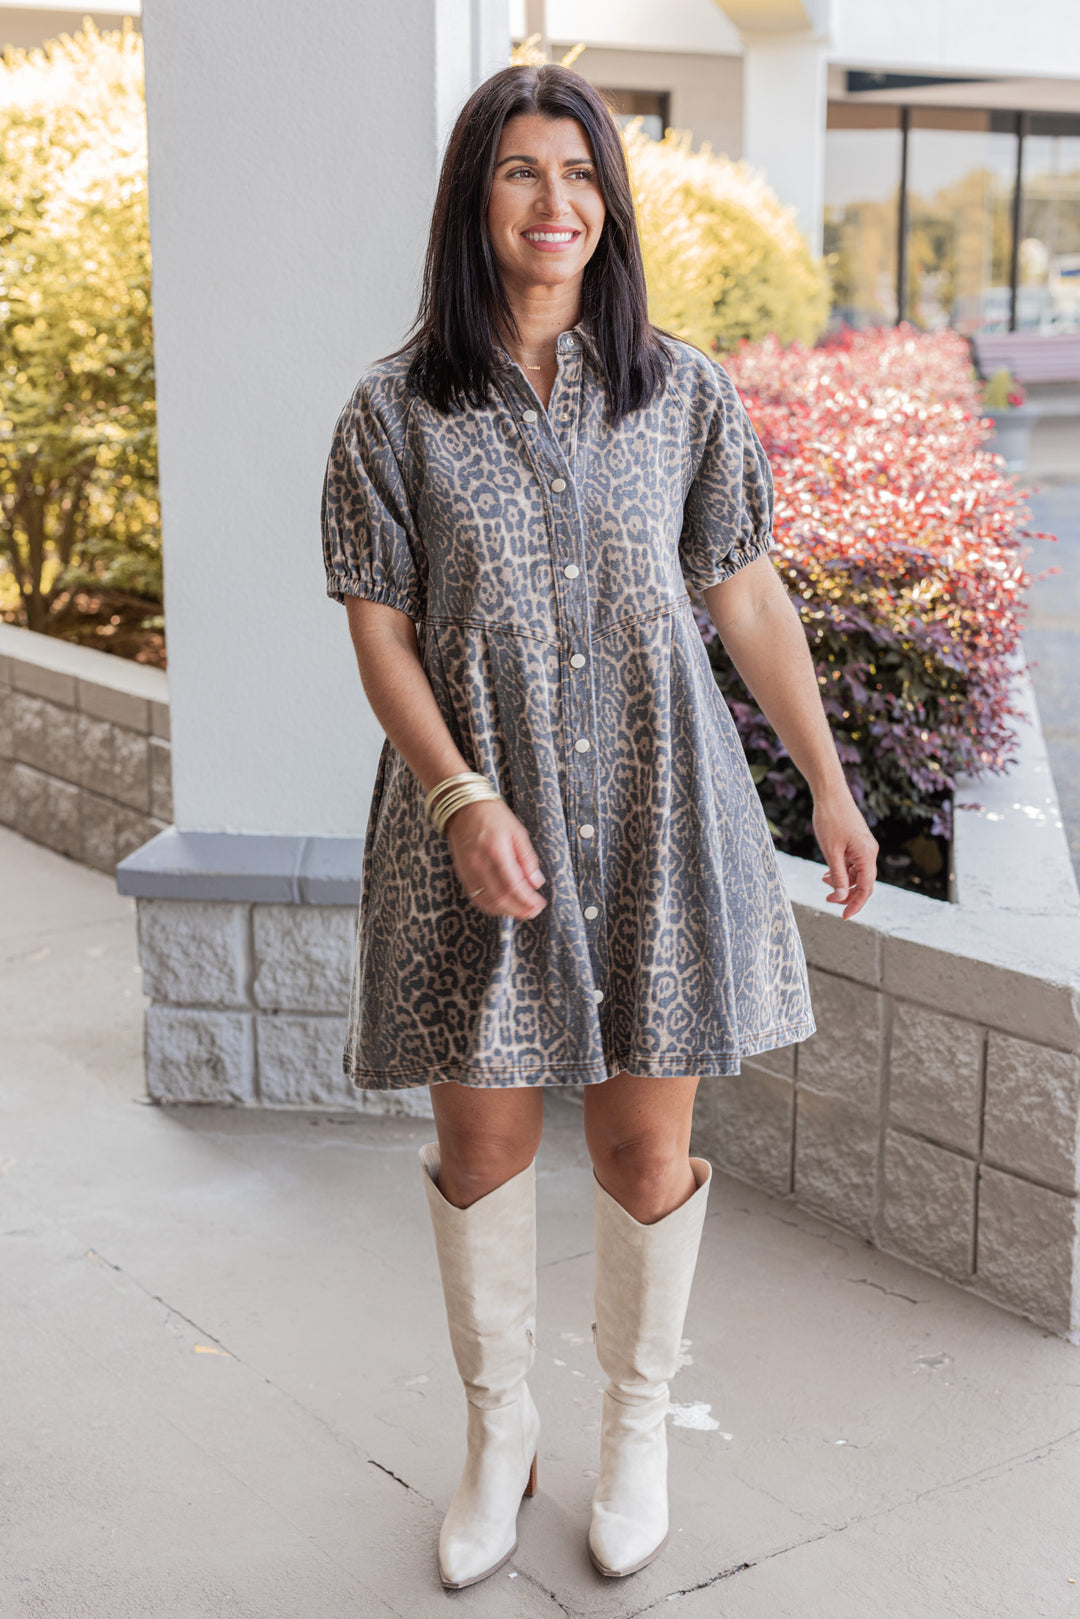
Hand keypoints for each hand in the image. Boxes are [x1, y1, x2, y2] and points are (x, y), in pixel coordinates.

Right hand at [445, 798, 546, 919]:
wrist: (464, 808)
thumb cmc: (493, 816)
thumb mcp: (518, 832)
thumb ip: (527, 859)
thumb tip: (536, 882)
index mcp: (496, 851)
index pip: (513, 885)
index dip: (527, 900)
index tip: (539, 904)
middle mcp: (480, 864)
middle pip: (500, 898)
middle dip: (519, 909)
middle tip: (533, 911)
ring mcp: (469, 870)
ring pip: (487, 901)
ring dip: (506, 911)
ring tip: (521, 911)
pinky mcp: (463, 873)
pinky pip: (476, 897)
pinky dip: (491, 906)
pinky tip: (503, 906)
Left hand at [811, 789, 877, 919]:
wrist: (830, 794)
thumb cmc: (830, 820)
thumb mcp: (831, 852)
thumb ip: (838, 876)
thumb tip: (841, 898)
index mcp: (867, 855)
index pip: (866, 888)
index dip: (855, 904)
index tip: (844, 917)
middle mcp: (870, 852)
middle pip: (863, 883)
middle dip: (847, 894)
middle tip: (828, 900)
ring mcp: (865, 847)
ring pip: (857, 873)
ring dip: (842, 882)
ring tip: (824, 883)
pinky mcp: (858, 842)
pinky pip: (854, 863)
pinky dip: (842, 870)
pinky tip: (829, 872)